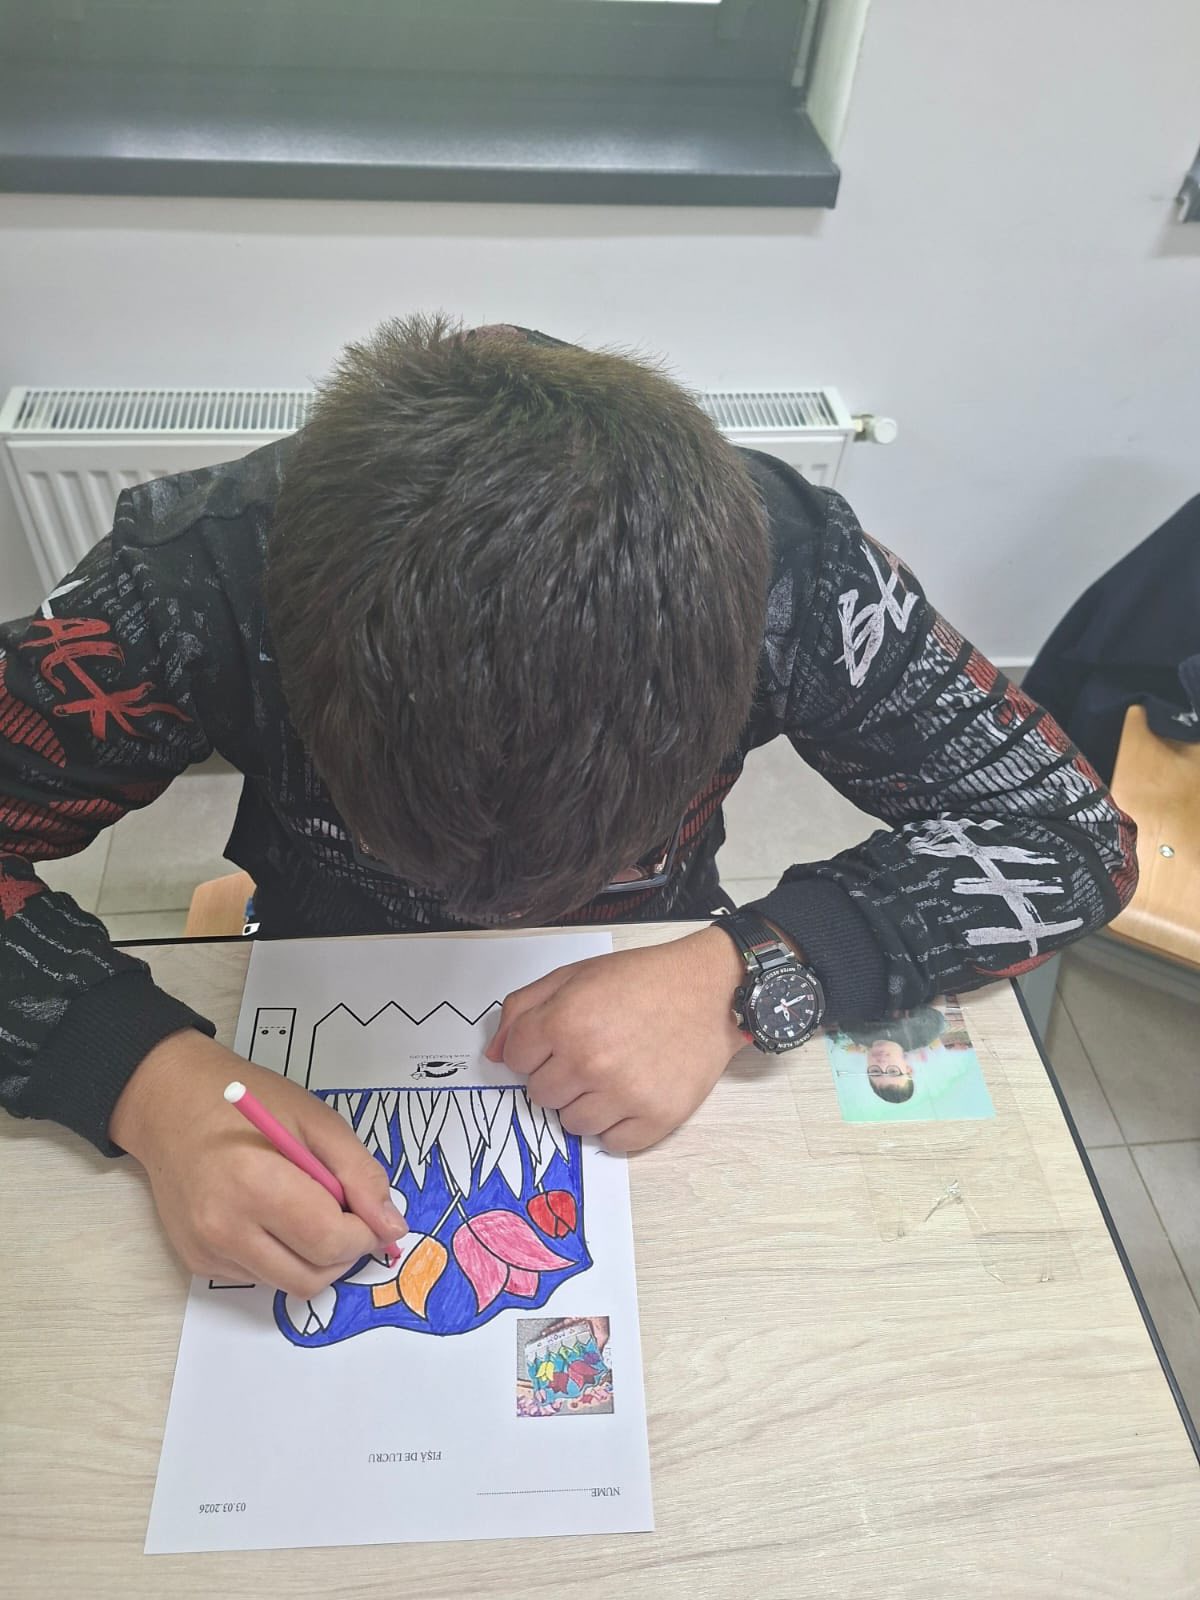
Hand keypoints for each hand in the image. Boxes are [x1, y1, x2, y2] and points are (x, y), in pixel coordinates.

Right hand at [109, 1031, 406, 1295]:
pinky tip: (273, 1217)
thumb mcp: (317, 1120)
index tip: (370, 1212)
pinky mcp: (197, 1261)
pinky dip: (282, 1256)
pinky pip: (259, 1277)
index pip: (330, 1242)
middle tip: (345, 1214)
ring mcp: (207, 1250)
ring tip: (308, 1211)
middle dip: (344, 1253)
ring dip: (314, 1259)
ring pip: (288, 1285)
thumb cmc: (250, 1102)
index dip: (365, 1233)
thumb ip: (360, 1174)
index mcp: (257, 1184)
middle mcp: (225, 1228)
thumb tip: (392, 1228)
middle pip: (312, 1277)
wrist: (171, 1104)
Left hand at [484, 927, 745, 1151]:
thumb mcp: (574, 975)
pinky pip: (612, 1142)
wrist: (711, 990)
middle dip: (557, 1075)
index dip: (532, 1048)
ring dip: (584, 1103)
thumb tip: (494, 1055)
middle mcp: (591, 1062)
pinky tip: (631, 1093)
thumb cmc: (642, 980)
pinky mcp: (656, 1118)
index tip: (556, 1039)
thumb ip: (524, 1009)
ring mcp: (624, 1095)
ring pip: (572, 1123)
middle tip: (590, 1053)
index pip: (514, 1060)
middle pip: (540, 1095)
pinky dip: (616, 1124)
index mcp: (565, 1021)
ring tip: (612, 1072)